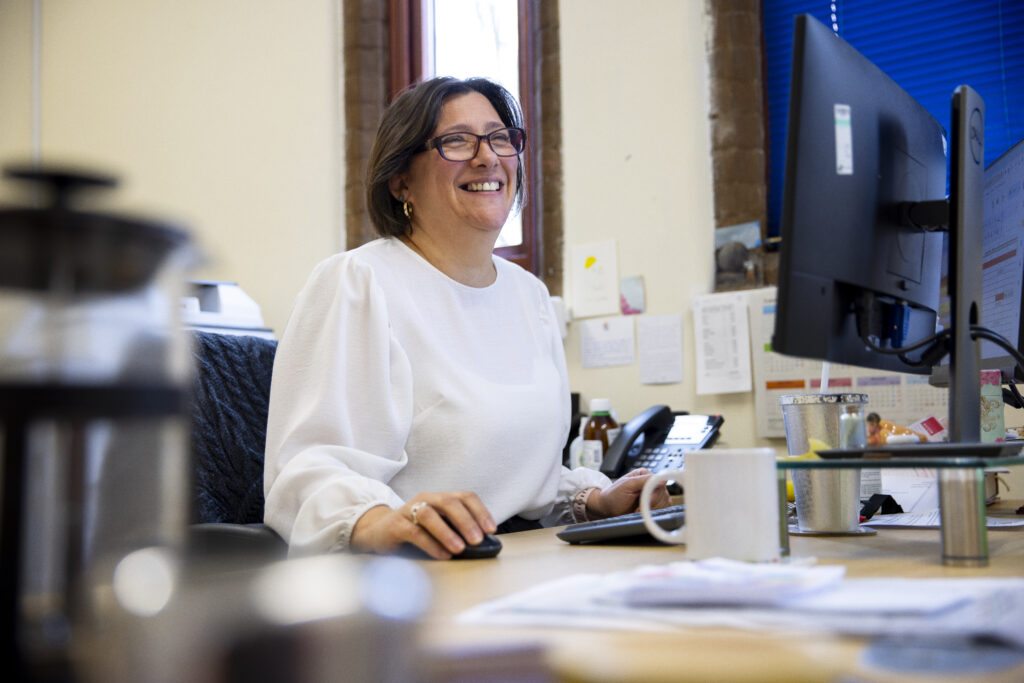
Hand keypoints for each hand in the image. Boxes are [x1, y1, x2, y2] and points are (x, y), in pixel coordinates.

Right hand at [350, 491, 496, 559]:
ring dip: (447, 532)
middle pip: (449, 502)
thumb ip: (457, 532)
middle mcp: (426, 499)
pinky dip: (431, 544)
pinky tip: (443, 555)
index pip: (465, 497)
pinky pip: (414, 532)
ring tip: (460, 548)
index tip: (491, 529)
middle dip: (466, 520)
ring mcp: (409, 510)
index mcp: (441, 498)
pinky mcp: (395, 525)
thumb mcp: (438, 529)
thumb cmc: (415, 532)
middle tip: (478, 540)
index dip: (480, 511)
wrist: (379, 533)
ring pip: (429, 514)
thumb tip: (482, 546)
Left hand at [586, 468, 671, 518]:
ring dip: (651, 510)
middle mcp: (652, 484)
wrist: (607, 508)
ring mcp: (654, 495)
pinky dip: (653, 514)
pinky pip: (662, 510)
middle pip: (662, 495)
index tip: (645, 502)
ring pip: (664, 503)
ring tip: (638, 510)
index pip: (659, 482)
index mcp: (645, 475)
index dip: (653, 493)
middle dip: (649, 504)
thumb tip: (663, 479)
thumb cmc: (613, 496)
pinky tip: (643, 514)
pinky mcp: (655, 506)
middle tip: (637, 507)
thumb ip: (644, 481)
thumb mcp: (627, 485)